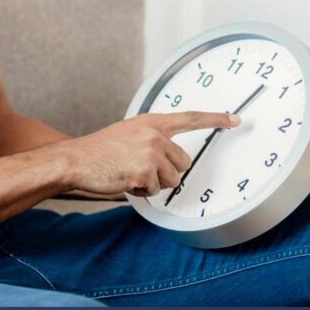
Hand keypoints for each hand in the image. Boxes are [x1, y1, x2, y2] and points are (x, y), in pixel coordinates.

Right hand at [51, 111, 239, 196]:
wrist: (75, 159)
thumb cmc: (98, 151)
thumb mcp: (127, 134)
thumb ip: (151, 139)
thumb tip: (171, 160)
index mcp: (151, 122)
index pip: (190, 118)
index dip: (215, 119)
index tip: (234, 119)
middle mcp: (154, 134)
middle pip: (183, 163)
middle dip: (166, 172)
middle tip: (140, 170)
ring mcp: (151, 152)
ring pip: (172, 180)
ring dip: (153, 183)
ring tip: (129, 173)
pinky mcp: (145, 170)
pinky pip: (155, 190)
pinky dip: (141, 191)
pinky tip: (124, 180)